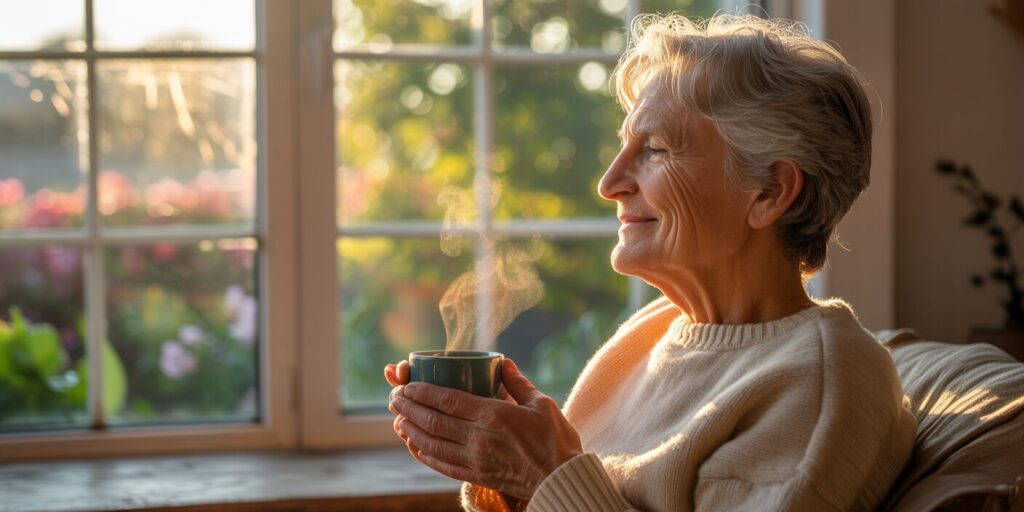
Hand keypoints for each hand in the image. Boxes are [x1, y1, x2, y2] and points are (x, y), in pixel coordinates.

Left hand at [388, 358, 582, 500]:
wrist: (561, 479)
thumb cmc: (556, 440)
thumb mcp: (541, 403)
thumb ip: (518, 383)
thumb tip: (503, 363)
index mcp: (494, 415)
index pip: (448, 400)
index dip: (422, 392)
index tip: (407, 385)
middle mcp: (479, 437)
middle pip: (434, 420)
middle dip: (409, 408)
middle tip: (394, 398)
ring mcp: (475, 459)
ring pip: (433, 442)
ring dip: (412, 429)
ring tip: (398, 420)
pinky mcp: (477, 475)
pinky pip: (443, 465)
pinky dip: (425, 455)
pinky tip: (415, 447)